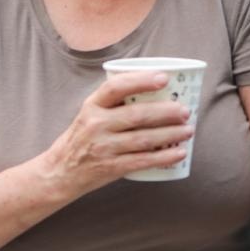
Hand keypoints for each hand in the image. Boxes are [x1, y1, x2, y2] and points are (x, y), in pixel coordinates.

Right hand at [36, 71, 193, 199]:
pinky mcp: (111, 167)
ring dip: (170, 134)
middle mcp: (96, 125)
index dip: (141, 81)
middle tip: (185, 110)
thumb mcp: (90, 114)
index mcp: (92, 106)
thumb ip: (114, 103)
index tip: (164, 78)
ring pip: (143, 139)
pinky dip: (164, 158)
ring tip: (189, 130)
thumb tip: (158, 90)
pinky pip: (143, 161)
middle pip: (136, 115)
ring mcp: (104, 147)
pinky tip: (179, 153)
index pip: (115, 87)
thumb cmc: (82, 138)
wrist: (60, 172)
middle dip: (166, 112)